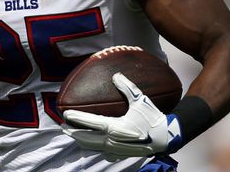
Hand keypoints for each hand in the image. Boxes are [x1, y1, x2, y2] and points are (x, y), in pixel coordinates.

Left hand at [62, 73, 181, 157]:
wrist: (166, 138)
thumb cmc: (153, 118)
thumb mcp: (141, 100)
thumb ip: (127, 87)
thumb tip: (116, 75)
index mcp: (116, 127)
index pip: (91, 123)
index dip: (77, 119)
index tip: (65, 114)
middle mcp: (113, 141)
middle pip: (86, 138)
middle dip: (73, 132)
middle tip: (62, 126)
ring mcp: (116, 149)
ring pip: (92, 147)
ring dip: (80, 140)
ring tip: (72, 134)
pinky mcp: (120, 154)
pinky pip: (102, 151)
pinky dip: (93, 147)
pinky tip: (90, 143)